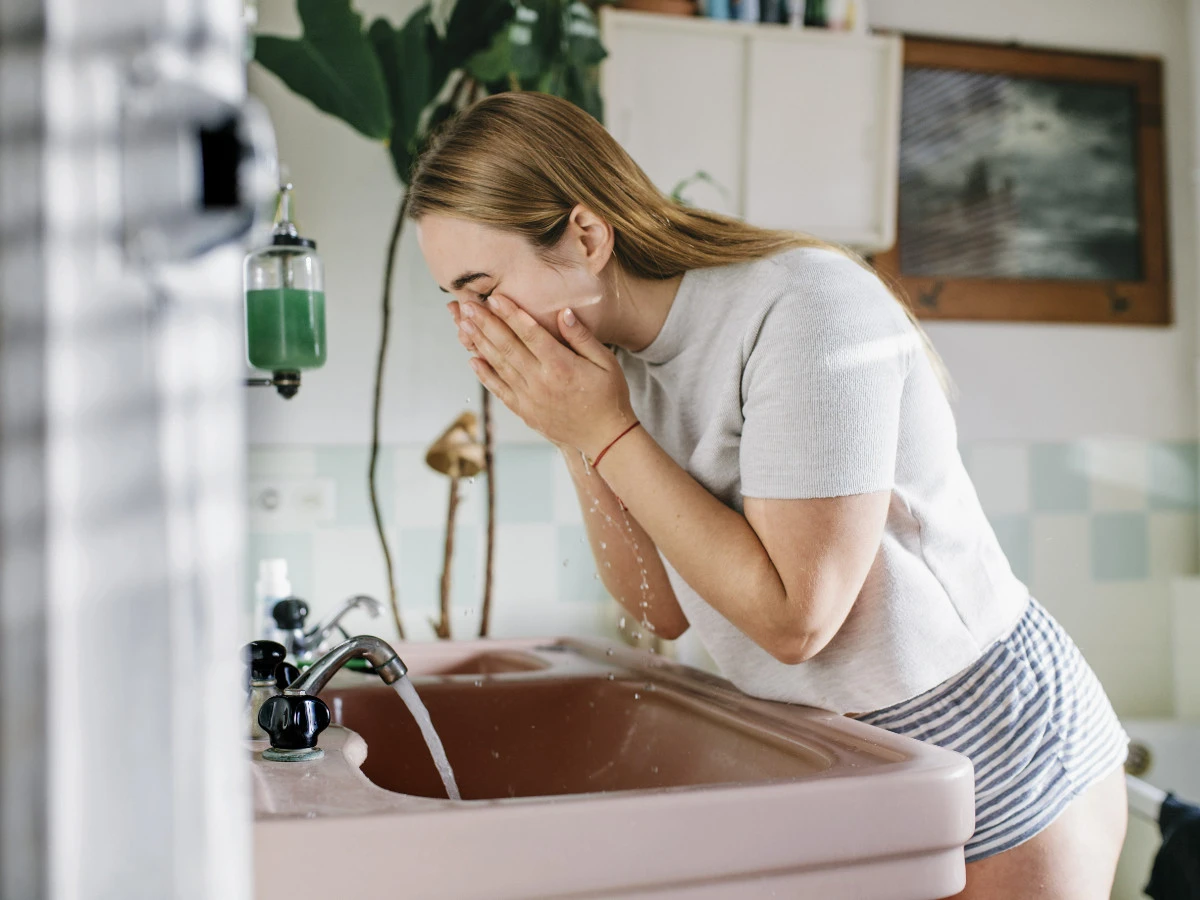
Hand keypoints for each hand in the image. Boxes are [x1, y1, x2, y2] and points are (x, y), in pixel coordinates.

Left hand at [450, 293, 635, 457]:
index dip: (510, 314)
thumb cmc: (609, 395)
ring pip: (500, 366)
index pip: (530, 333)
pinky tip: (473, 360)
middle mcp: (541, 381)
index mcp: (561, 365)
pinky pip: (500, 390)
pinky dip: (485, 375)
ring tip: (464, 325)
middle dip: (486, 323)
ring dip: (480, 343)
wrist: (605, 437)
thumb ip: (582, 337)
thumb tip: (563, 312)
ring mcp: (530, 398)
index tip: (494, 298)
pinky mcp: (525, 411)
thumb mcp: (606, 362)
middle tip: (468, 305)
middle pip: (508, 346)